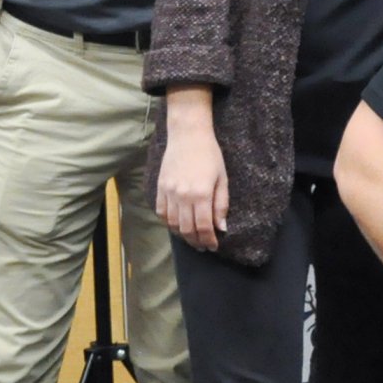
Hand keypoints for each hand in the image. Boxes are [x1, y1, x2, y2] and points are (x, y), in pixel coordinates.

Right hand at [155, 119, 229, 250]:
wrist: (188, 136)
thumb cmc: (210, 155)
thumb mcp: (222, 179)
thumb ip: (221, 205)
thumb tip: (221, 227)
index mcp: (201, 194)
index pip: (204, 226)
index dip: (209, 240)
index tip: (213, 246)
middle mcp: (183, 196)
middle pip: (187, 229)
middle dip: (196, 241)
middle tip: (203, 246)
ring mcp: (169, 192)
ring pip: (172, 224)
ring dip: (182, 235)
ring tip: (191, 238)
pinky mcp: (160, 188)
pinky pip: (161, 212)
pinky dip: (168, 223)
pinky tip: (177, 225)